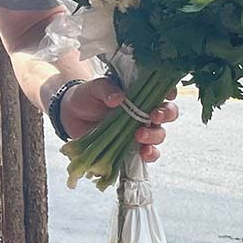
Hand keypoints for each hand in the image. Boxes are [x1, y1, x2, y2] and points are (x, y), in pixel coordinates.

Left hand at [60, 77, 178, 162]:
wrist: (72, 115)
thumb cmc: (87, 96)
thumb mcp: (94, 88)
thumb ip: (106, 89)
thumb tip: (119, 97)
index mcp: (140, 91)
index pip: (162, 89)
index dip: (170, 91)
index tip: (167, 94)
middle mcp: (145, 110)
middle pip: (168, 113)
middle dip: (166, 114)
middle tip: (154, 116)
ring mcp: (140, 129)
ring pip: (160, 133)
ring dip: (154, 135)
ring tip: (139, 135)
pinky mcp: (133, 146)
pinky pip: (149, 152)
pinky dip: (150, 154)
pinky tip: (144, 153)